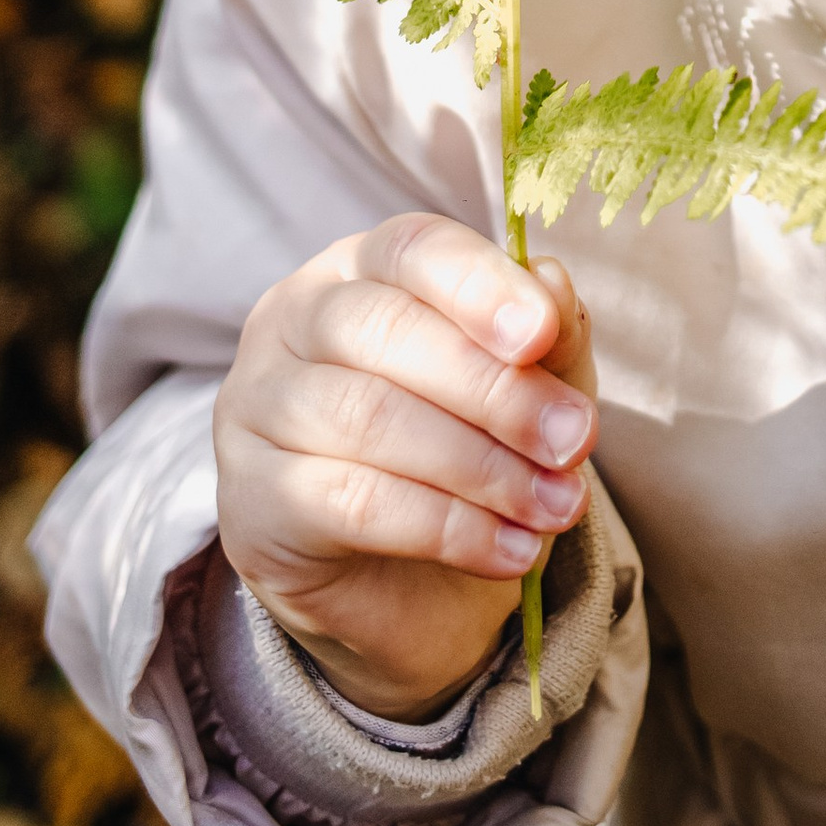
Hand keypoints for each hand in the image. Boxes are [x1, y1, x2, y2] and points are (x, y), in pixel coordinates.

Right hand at [212, 211, 597, 720]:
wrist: (405, 577)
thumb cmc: (467, 440)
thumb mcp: (526, 380)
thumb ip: (547, 331)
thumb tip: (552, 283)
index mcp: (360, 264)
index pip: (413, 248)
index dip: (480, 285)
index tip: (541, 334)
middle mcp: (293, 317)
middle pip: (389, 331)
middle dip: (496, 391)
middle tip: (574, 442)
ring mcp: (257, 405)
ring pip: (371, 418)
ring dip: (482, 468)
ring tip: (555, 507)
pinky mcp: (252, 500)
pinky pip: (353, 503)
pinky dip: (447, 528)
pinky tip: (509, 549)